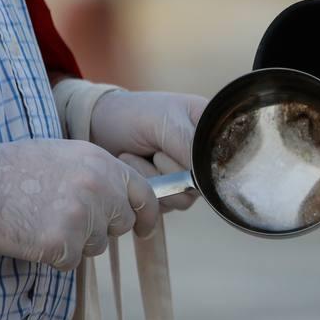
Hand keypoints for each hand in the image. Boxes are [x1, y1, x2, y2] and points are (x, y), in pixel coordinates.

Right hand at [0, 139, 159, 270]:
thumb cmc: (13, 168)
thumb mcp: (64, 155)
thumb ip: (97, 175)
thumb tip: (121, 199)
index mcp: (101, 162)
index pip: (143, 194)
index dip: (147, 215)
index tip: (145, 228)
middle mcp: (99, 187)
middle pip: (120, 224)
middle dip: (100, 228)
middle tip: (66, 218)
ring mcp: (82, 216)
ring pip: (96, 246)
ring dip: (74, 242)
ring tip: (42, 219)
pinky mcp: (62, 243)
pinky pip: (71, 262)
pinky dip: (54, 256)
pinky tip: (33, 235)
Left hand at [88, 90, 207, 211]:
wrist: (97, 127)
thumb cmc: (133, 114)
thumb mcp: (163, 120)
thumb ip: (188, 144)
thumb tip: (205, 175)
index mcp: (210, 130)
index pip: (223, 159)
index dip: (199, 162)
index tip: (171, 152)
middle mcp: (202, 156)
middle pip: (203, 183)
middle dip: (171, 170)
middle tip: (154, 152)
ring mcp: (185, 176)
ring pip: (184, 198)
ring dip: (154, 179)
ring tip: (136, 157)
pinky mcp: (168, 191)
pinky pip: (166, 205)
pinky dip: (146, 188)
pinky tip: (134, 168)